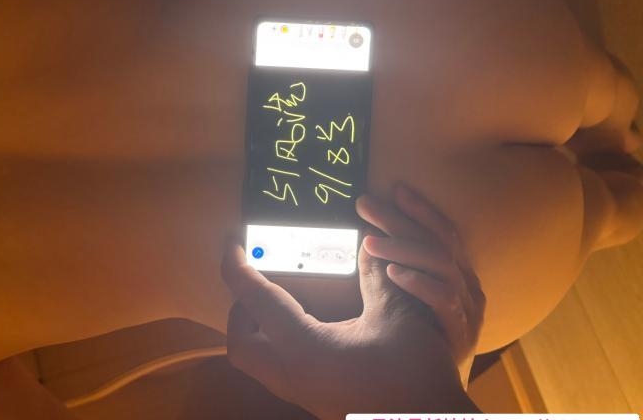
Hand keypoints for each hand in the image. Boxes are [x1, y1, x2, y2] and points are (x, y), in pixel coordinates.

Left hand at [222, 189, 480, 418]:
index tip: (233, 246)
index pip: (256, 302)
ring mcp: (303, 395)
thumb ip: (376, 278)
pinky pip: (277, 370)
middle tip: (257, 279)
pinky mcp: (315, 402)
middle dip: (241, 307)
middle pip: (240, 344)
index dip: (239, 270)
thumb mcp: (398, 317)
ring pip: (256, 362)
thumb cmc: (415, 376)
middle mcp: (293, 377)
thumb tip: (367, 246)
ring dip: (258, 328)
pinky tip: (304, 325)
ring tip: (278, 299)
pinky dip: (277, 343)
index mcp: (305, 351)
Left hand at [357, 184, 485, 387]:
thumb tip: (366, 237)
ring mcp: (467, 309)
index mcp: (458, 273)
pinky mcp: (461, 333)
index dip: (421, 209)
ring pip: (441, 265)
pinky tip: (393, 273)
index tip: (394, 189)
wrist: (438, 388)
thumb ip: (392, 267)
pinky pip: (443, 300)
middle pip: (438, 241)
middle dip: (401, 219)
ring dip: (403, 248)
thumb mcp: (405, 298)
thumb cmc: (423, 338)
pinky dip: (418, 282)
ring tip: (369, 241)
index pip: (443, 231)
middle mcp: (468, 286)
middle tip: (366, 205)